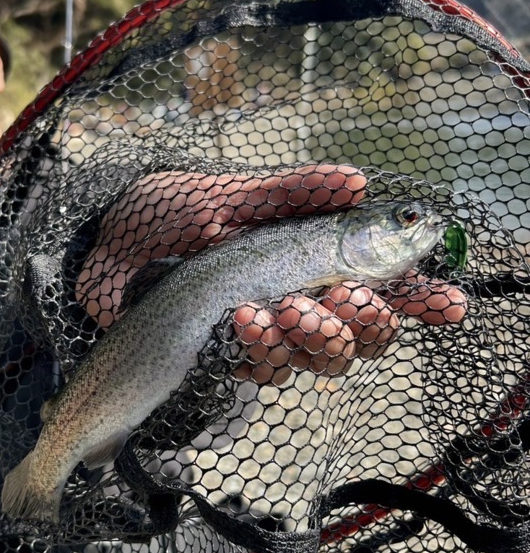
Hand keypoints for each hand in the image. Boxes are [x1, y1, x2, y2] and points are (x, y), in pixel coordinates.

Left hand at [76, 164, 466, 384]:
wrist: (105, 247)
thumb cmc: (169, 214)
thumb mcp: (232, 195)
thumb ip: (292, 192)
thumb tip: (356, 181)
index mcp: (310, 263)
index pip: (381, 287)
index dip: (418, 300)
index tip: (447, 302)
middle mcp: (298, 305)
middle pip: (363, 337)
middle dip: (365, 321)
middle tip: (343, 295)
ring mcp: (265, 337)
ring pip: (322, 360)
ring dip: (314, 335)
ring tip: (281, 306)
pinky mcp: (228, 360)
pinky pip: (266, 371)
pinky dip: (263, 346)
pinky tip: (243, 318)